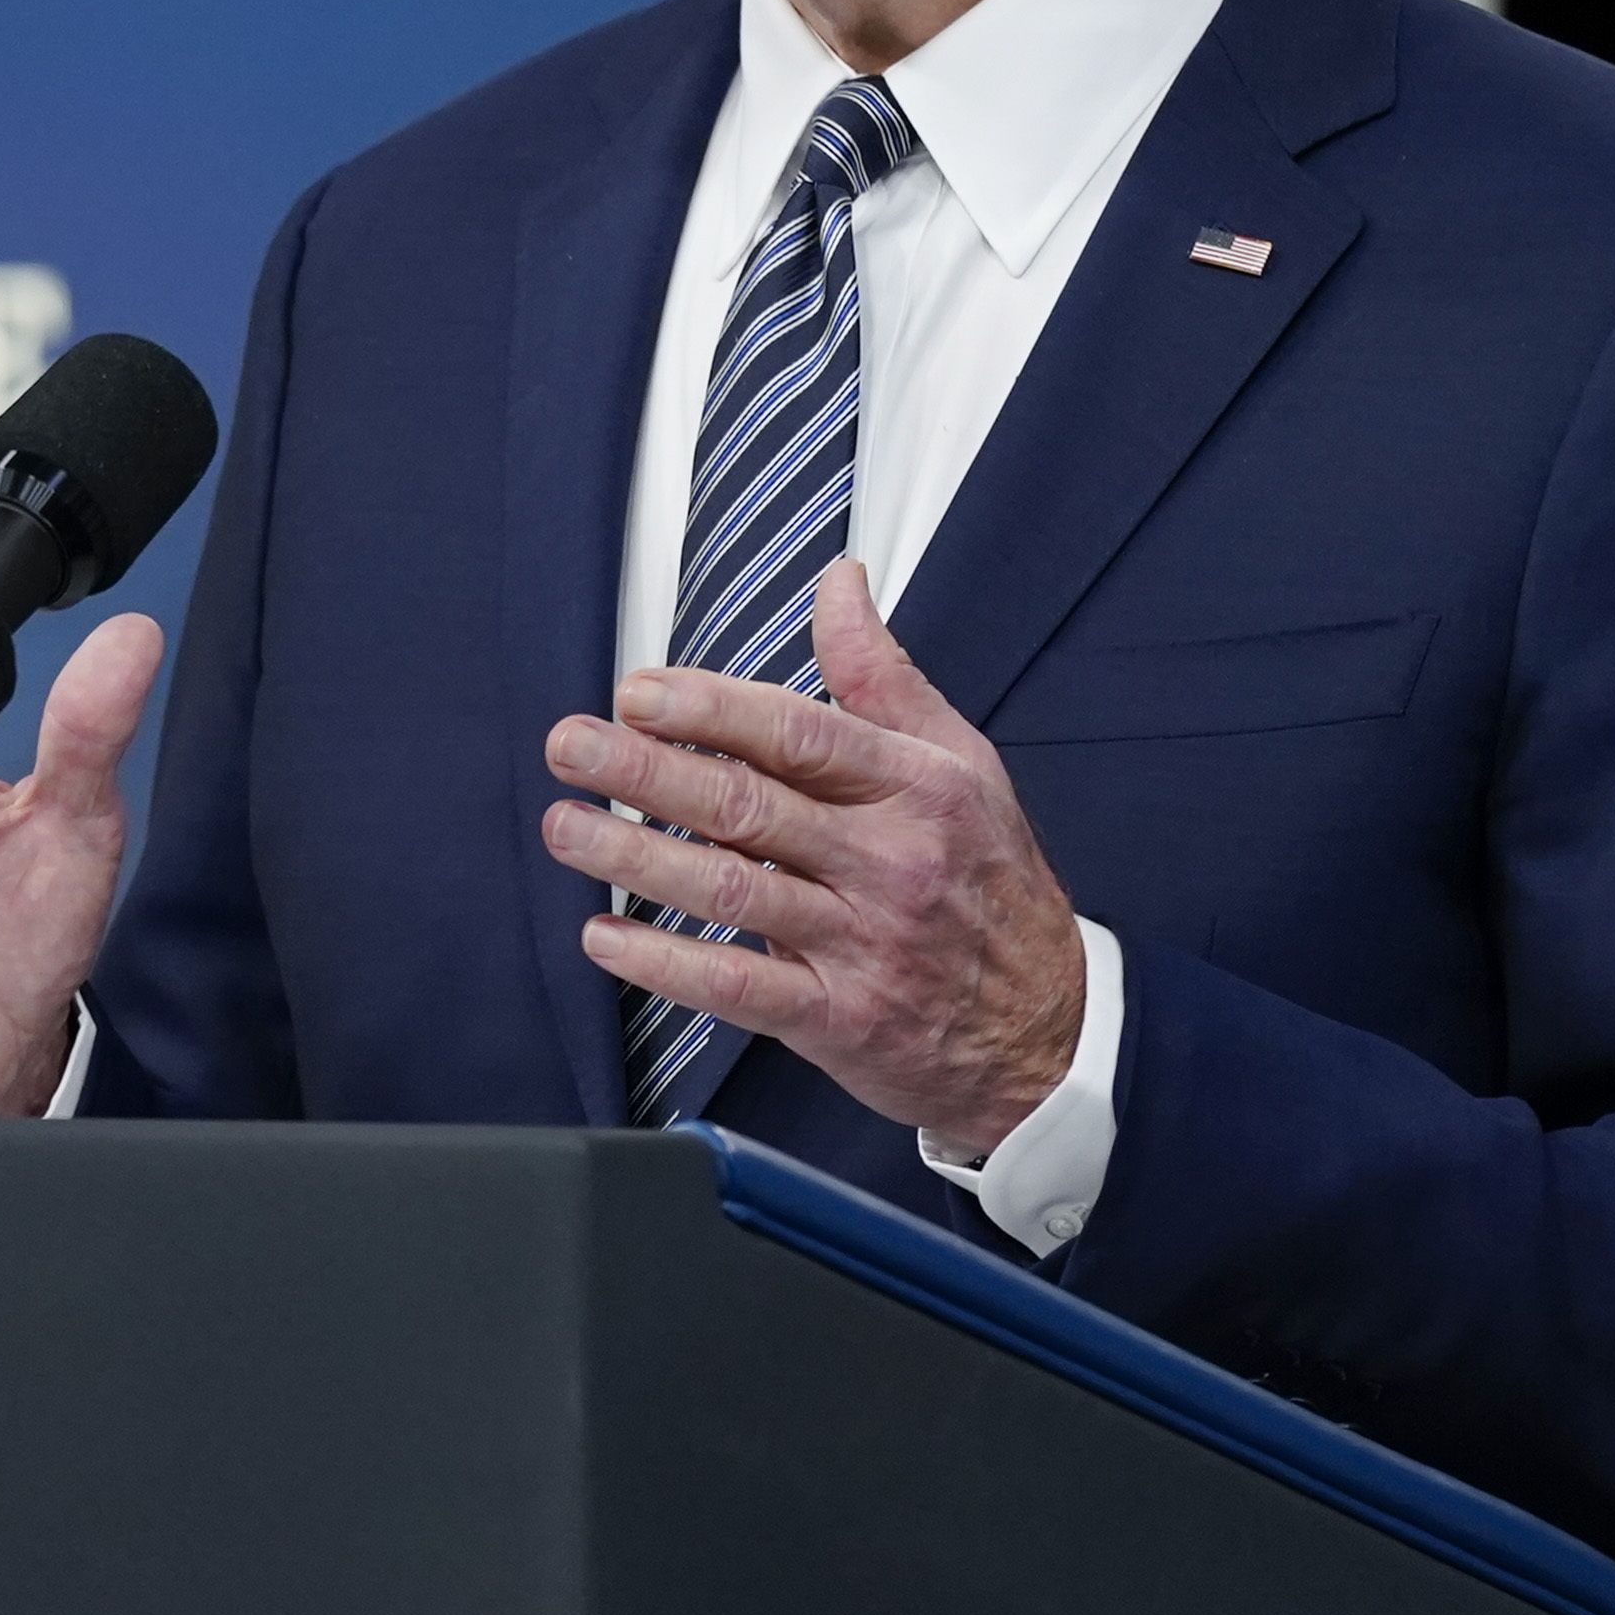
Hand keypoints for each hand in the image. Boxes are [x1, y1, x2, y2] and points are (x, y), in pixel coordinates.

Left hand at [539, 560, 1082, 1158]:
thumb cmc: (991, 884)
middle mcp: (890, 860)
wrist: (1046, 1031)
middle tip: (573, 747)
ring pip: (732, 891)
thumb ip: (882, 675)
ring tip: (567, 829)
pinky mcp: (840, 1018)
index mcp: (917, 787)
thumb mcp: (961, 764)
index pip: (799, 734)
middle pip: (749, 805)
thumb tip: (840, 583)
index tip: (637, 693)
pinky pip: (738, 988)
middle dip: (646, 772)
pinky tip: (607, 938)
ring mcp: (864, 943)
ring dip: (635, 859)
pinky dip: (664, 965)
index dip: (710, 709)